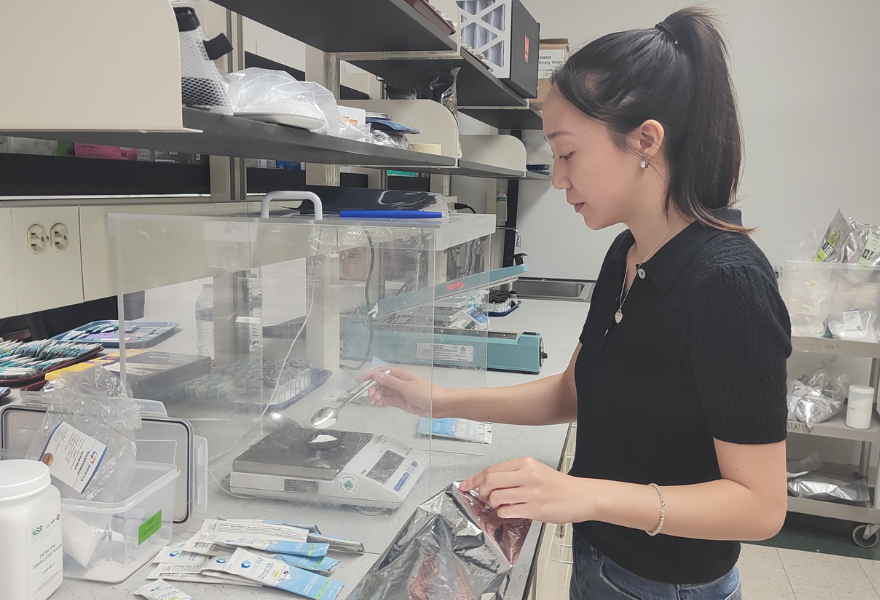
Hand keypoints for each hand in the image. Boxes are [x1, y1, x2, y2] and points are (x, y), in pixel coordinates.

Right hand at [357, 366, 443, 417]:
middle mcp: (399, 382)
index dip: (371, 375)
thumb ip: (391, 382)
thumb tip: (377, 375)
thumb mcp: (406, 387)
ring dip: (377, 395)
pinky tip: (378, 404)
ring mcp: (399, 392)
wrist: (439, 405)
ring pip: (383, 392)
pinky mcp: (401, 401)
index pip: (382, 372)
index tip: (361, 380)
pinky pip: (388, 400)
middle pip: (381, 383)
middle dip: (374, 387)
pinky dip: (382, 402)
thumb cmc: (426, 393)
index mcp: (401, 375)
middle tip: (370, 395)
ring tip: (375, 400)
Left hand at [459, 457, 591, 523]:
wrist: (582, 496)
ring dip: (493, 504)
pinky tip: (509, 512)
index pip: (492, 469)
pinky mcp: (535, 509)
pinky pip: (507, 512)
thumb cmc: (559, 485)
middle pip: (490, 481)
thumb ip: (514, 474)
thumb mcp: (536, 471)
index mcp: (526, 463)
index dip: (475, 479)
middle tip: (483, 497)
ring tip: (500, 506)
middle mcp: (527, 475)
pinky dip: (503, 514)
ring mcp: (531, 492)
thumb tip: (489, 481)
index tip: (466, 485)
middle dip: (481, 491)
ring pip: (496, 497)